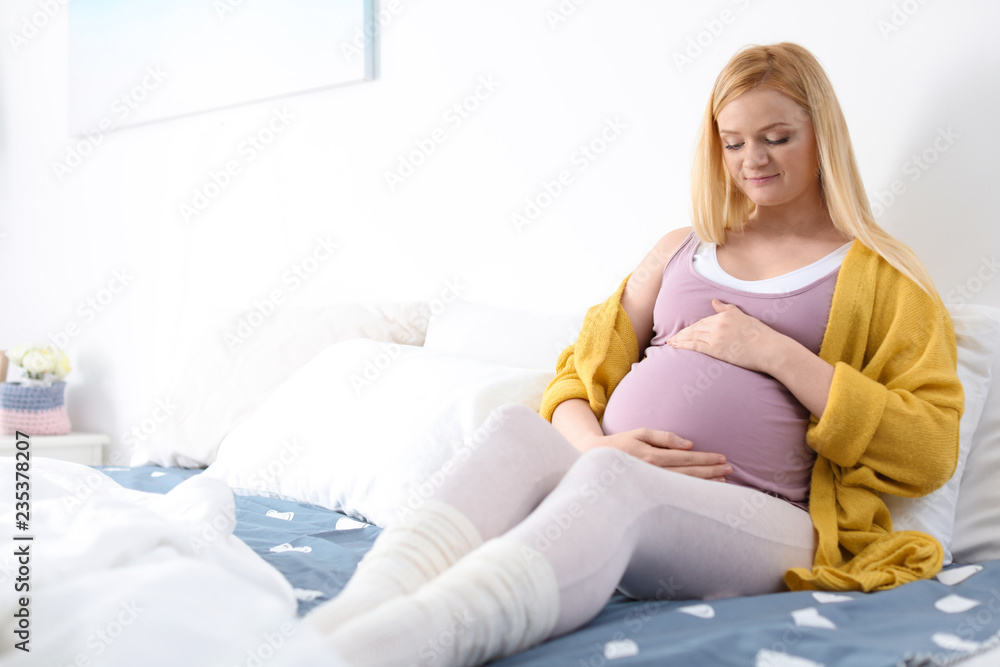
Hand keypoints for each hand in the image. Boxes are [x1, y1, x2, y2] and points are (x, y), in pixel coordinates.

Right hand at [581, 428, 730, 480]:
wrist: (593, 463)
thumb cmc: (618, 444)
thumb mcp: (639, 434)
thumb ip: (664, 437)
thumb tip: (689, 444)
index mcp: (651, 458)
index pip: (686, 459)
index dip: (706, 459)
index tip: (722, 458)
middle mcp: (653, 475)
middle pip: (689, 474)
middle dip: (712, 472)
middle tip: (730, 469)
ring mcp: (651, 487)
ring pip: (684, 486)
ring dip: (706, 484)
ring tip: (723, 481)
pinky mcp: (649, 494)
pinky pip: (675, 493)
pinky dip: (692, 492)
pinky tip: (704, 491)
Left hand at [665, 299, 781, 373]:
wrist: (771, 349)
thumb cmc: (762, 336)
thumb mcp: (744, 317)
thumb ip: (728, 309)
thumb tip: (714, 302)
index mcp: (726, 315)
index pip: (704, 321)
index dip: (692, 326)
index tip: (684, 330)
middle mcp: (719, 324)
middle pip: (696, 328)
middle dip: (683, 332)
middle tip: (672, 336)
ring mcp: (717, 336)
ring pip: (693, 336)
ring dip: (680, 339)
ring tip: (671, 342)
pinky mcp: (716, 349)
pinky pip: (695, 346)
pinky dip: (683, 345)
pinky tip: (675, 346)